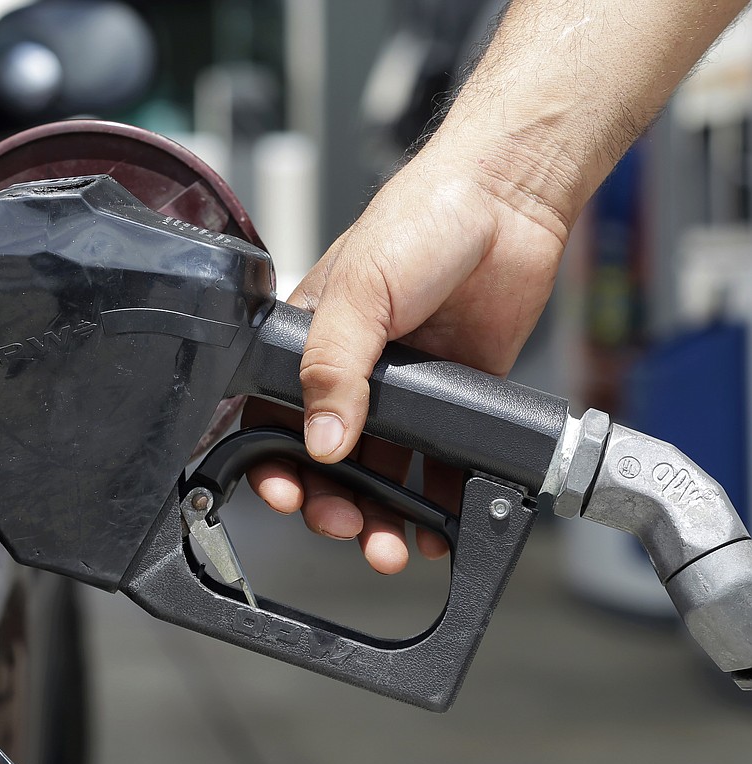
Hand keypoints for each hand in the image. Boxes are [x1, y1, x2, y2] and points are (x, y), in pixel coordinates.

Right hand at [245, 137, 569, 573]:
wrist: (509, 200)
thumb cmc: (422, 219)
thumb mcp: (360, 291)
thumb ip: (334, 370)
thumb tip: (322, 443)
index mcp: (309, 344)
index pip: (272, 419)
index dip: (272, 465)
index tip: (286, 496)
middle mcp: (353, 373)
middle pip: (326, 462)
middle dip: (329, 504)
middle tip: (345, 524)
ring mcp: (406, 391)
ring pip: (381, 474)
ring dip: (380, 516)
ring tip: (390, 545)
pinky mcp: (457, 398)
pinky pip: (440, 465)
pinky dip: (436, 504)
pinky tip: (437, 528)